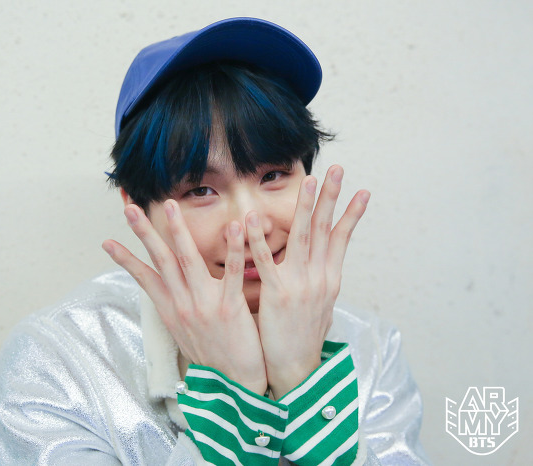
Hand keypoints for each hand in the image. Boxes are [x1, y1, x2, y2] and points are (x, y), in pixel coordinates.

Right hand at [102, 200, 267, 394]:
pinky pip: (230, 273)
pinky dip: (232, 249)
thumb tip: (168, 294)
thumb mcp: (186, 335)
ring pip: (188, 260)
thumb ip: (178, 309)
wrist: (234, 387)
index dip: (125, 259)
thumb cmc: (214, 358)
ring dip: (177, 230)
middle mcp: (183, 305)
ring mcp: (204, 305)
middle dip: (143, 233)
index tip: (106, 242)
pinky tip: (233, 227)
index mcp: (171, 311)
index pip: (144, 279)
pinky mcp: (230, 308)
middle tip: (129, 207)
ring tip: (170, 206)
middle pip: (159, 261)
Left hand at [245, 165, 369, 397]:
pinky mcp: (278, 295)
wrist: (296, 370)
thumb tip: (321, 267)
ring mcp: (301, 285)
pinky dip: (260, 239)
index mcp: (329, 280)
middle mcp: (319, 278)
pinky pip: (268, 261)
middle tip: (337, 169)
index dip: (351, 214)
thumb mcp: (318, 307)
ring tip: (309, 181)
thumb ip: (317, 282)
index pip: (341, 239)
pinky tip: (254, 218)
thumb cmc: (302, 337)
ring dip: (305, 207)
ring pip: (303, 237)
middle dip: (332, 197)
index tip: (363, 191)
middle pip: (325, 229)